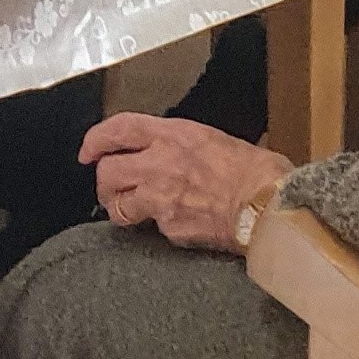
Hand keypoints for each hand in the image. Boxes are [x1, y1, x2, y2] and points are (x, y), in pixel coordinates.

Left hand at [83, 113, 294, 251]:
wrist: (271, 207)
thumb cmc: (258, 171)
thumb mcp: (215, 140)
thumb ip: (183, 145)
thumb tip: (172, 153)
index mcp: (174, 135)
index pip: (119, 129)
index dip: (96, 139)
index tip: (88, 151)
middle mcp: (160, 164)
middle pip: (108, 172)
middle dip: (105, 183)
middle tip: (112, 189)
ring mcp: (161, 199)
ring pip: (118, 206)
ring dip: (121, 209)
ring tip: (133, 212)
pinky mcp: (170, 228)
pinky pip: (152, 229)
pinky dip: (160, 228)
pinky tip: (178, 224)